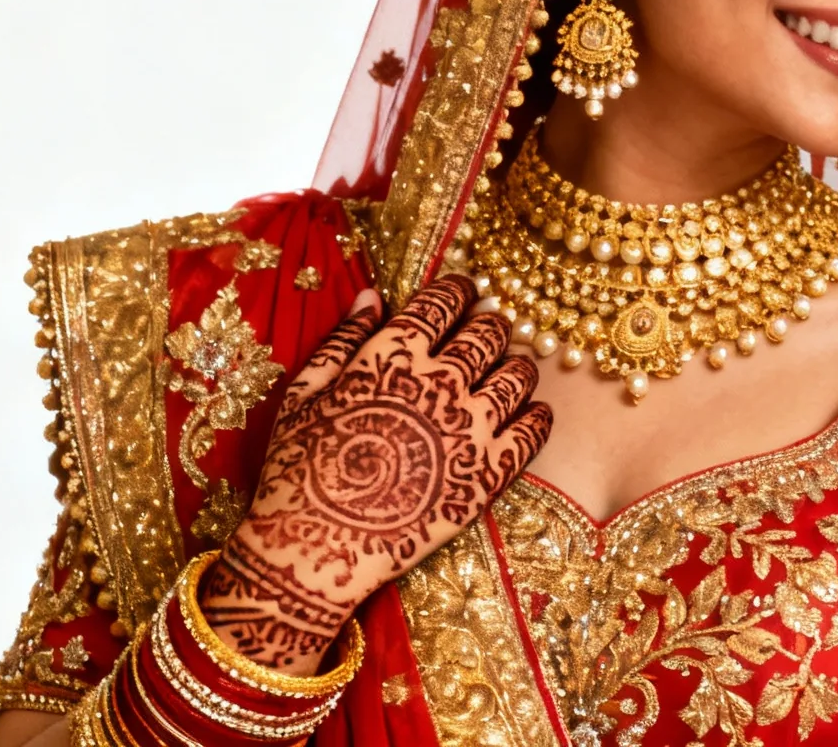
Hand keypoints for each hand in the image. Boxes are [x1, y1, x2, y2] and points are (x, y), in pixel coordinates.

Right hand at [200, 275, 551, 672]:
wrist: (315, 548)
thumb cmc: (299, 469)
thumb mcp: (304, 394)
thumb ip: (343, 340)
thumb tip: (373, 296)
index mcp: (394, 358)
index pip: (443, 302)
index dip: (459, 290)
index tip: (466, 289)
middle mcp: (440, 385)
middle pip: (489, 334)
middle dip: (492, 324)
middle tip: (491, 328)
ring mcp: (470, 429)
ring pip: (519, 376)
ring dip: (519, 366)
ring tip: (512, 369)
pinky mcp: (489, 474)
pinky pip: (533, 431)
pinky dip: (538, 416)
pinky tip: (532, 414)